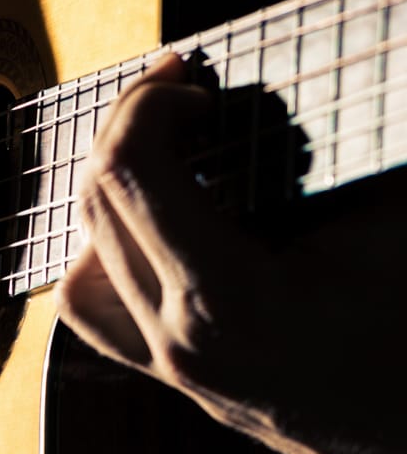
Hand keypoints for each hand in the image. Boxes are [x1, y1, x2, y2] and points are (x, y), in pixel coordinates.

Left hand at [55, 53, 406, 453]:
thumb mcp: (390, 220)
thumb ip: (323, 152)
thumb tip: (261, 88)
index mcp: (231, 299)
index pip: (133, 173)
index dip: (147, 103)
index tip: (188, 78)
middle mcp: (178, 340)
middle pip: (99, 204)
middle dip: (130, 127)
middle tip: (178, 91)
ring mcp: (165, 367)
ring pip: (78, 263)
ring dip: (108, 194)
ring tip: (161, 157)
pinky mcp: (166, 375)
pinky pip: (93, 310)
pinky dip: (101, 256)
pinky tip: (148, 227)